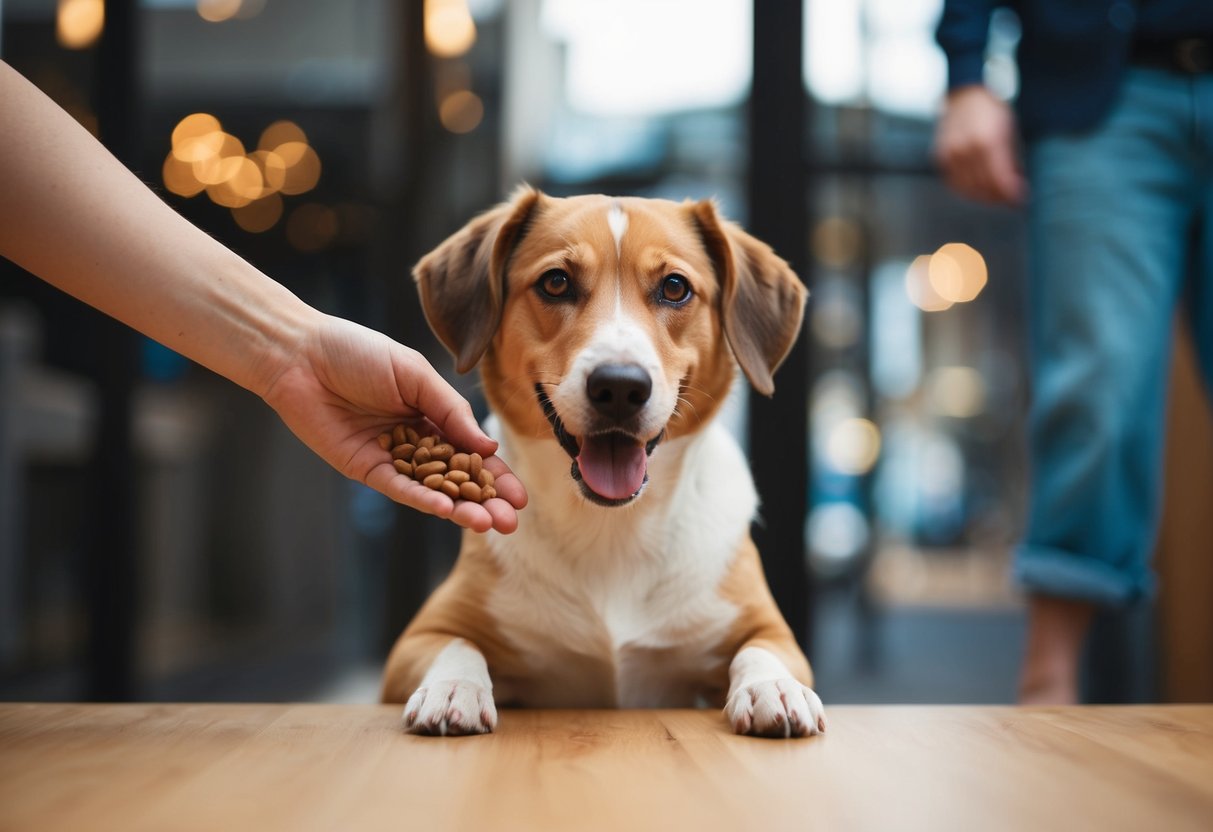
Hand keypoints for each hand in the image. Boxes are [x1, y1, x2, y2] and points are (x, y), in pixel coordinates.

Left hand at [261, 313, 526, 533]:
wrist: (302, 355)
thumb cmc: (359, 353)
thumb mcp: (416, 374)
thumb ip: (450, 411)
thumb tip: (487, 447)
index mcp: (433, 416)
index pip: (472, 453)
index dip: (496, 476)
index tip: (520, 497)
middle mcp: (417, 442)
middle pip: (457, 479)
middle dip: (485, 502)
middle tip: (509, 523)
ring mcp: (392, 458)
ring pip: (432, 490)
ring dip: (460, 509)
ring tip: (487, 525)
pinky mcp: (365, 469)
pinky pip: (399, 489)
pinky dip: (423, 500)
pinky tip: (447, 511)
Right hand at [934, 85, 1026, 204]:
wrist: (965, 95)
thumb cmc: (991, 111)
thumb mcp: (1008, 131)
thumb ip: (1010, 160)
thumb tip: (1014, 185)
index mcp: (987, 142)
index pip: (999, 180)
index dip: (1011, 193)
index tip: (1020, 198)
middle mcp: (966, 150)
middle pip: (983, 187)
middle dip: (999, 197)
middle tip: (1009, 199)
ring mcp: (951, 154)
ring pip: (967, 189)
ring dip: (983, 196)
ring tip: (995, 196)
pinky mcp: (941, 157)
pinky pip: (954, 183)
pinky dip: (966, 190)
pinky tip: (977, 189)